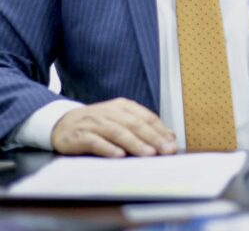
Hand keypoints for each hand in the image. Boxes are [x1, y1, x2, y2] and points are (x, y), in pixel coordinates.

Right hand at [51, 98, 176, 157]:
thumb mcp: (120, 119)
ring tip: (148, 154)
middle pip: (135, 124)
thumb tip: (168, 137)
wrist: (63, 123)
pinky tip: (119, 156)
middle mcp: (110, 112)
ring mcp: (95, 123)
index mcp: (123, 106)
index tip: (172, 143)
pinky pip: (96, 142)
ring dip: (135, 143)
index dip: (160, 130)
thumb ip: (142, 126)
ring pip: (118, 132)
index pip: (146, 117)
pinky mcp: (80, 136)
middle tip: (166, 150)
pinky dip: (108, 148)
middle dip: (153, 138)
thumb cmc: (97, 124)